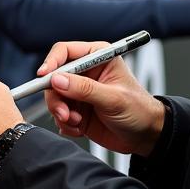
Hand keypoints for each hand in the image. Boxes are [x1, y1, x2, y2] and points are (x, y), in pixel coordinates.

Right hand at [38, 40, 164, 156]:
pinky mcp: (76, 110)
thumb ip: (85, 89)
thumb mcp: (113, 98)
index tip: (43, 76)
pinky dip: (65, 124)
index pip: (65, 52)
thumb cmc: (139, 110)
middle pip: (54, 77)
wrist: (146, 136)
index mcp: (97, 57)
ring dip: (61, 113)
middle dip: (55, 97)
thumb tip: (57, 79)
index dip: (52, 62)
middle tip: (64, 113)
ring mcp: (79, 92)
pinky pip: (58, 115)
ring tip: (76, 122)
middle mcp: (85, 73)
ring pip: (54, 98)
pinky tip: (80, 129)